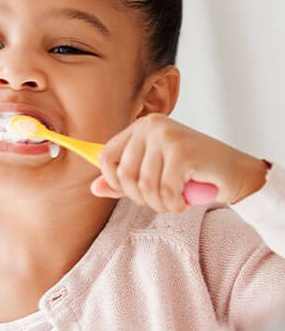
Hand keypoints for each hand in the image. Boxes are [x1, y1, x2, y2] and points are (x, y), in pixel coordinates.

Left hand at [90, 114, 268, 211]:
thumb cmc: (193, 172)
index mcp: (141, 127)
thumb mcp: (153, 173)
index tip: (131, 192)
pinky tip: (185, 201)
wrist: (236, 172)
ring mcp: (167, 137)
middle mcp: (151, 126)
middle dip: (140, 197)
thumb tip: (94, 188)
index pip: (106, 156)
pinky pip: (165, 190)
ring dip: (159, 203)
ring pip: (145, 186)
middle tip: (160, 200)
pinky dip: (174, 204)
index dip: (113, 181)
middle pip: (124, 174)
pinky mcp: (182, 152)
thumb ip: (124, 180)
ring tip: (174, 202)